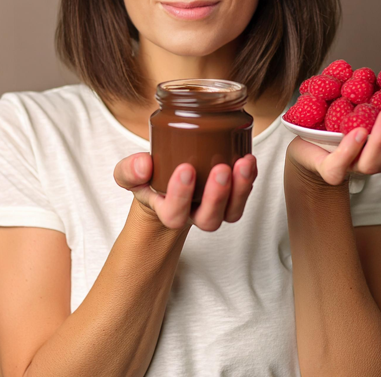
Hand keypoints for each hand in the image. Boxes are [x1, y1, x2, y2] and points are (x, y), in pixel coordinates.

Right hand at [113, 152, 257, 230]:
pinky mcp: (231, 197)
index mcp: (168, 213)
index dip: (180, 196)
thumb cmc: (150, 178)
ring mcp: (215, 209)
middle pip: (209, 220)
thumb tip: (144, 164)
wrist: (167, 179)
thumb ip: (130, 170)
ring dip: (241, 189)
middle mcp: (194, 215)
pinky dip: (250, 178)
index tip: (185, 168)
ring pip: (232, 212)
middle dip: (217, 196)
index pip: (174, 215)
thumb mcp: (130, 174)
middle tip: (220, 169)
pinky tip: (249, 160)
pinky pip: (244, 195)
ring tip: (244, 163)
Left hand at [287, 107, 380, 186]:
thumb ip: (369, 90)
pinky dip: (350, 149)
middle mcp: (373, 158)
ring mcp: (352, 166)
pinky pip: (340, 165)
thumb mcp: (354, 103)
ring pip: (371, 162)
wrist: (305, 145)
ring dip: (380, 140)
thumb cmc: (332, 122)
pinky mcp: (330, 170)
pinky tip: (358, 132)